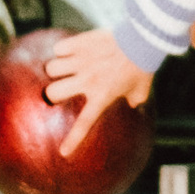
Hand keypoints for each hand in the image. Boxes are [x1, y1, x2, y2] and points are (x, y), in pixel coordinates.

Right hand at [42, 26, 151, 154]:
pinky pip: (59, 49)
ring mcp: (82, 61)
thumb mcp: (141, 90)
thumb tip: (134, 105)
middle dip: (52, 93)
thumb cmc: (143, 67)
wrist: (143, 40)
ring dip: (55, 70)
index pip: (83, 124)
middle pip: (52, 92)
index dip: (72, 140)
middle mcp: (87, 81)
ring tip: (63, 68)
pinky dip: (61, 50)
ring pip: (51, 68)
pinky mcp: (80, 44)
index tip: (63, 153)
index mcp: (102, 96)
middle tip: (59, 90)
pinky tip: (68, 51)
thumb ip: (134, 101)